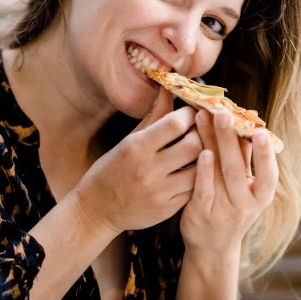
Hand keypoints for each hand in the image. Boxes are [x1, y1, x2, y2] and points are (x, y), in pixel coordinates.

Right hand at [75, 88, 202, 234]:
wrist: (97, 210)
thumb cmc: (112, 170)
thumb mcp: (128, 141)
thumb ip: (154, 117)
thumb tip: (169, 89)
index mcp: (136, 147)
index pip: (175, 123)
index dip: (189, 114)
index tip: (191, 113)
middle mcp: (149, 169)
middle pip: (193, 145)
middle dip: (200, 135)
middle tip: (199, 132)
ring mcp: (160, 191)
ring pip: (200, 169)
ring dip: (203, 158)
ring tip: (199, 152)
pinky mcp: (168, 208)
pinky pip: (195, 189)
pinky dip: (198, 178)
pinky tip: (193, 171)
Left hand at [179, 109, 278, 258]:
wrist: (211, 246)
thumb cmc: (230, 206)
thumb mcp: (245, 185)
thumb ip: (246, 155)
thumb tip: (249, 117)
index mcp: (261, 195)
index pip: (268, 174)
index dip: (265, 154)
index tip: (261, 131)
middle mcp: (246, 204)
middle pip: (238, 168)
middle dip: (231, 138)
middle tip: (223, 112)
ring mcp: (223, 210)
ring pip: (220, 174)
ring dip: (212, 144)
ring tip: (205, 118)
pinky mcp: (202, 214)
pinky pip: (203, 190)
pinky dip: (203, 171)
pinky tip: (201, 152)